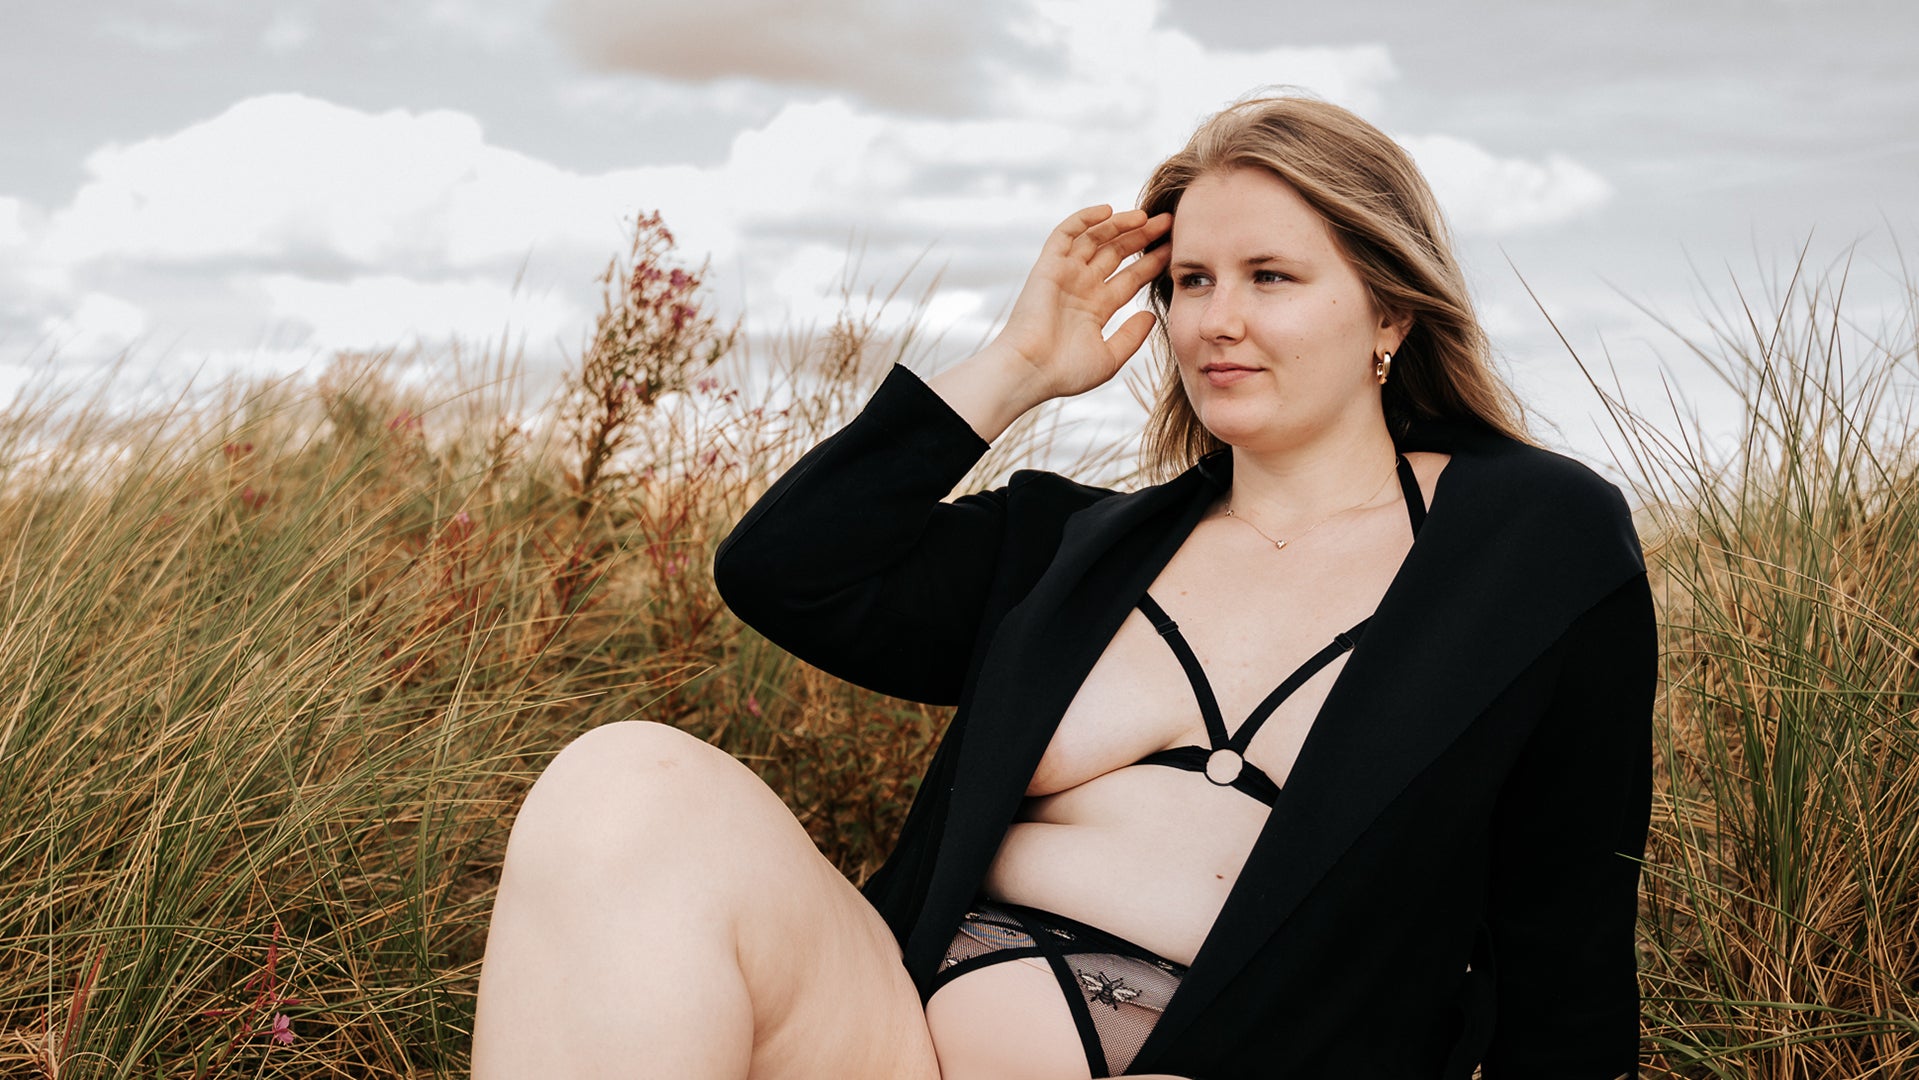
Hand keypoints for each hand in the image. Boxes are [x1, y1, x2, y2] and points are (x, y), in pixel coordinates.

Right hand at [987, 205, 1172, 401]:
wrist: (1029, 371)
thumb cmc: (1065, 372)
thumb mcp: (1109, 357)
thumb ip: (1131, 336)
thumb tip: (1151, 315)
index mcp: (1096, 307)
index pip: (1131, 277)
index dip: (1153, 261)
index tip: (1176, 249)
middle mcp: (1081, 286)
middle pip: (1117, 253)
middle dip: (1142, 237)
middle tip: (1169, 222)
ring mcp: (1065, 274)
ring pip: (1096, 238)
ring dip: (1120, 224)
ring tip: (1147, 216)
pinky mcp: (1048, 266)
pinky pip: (1066, 233)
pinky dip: (1085, 219)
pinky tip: (1109, 210)